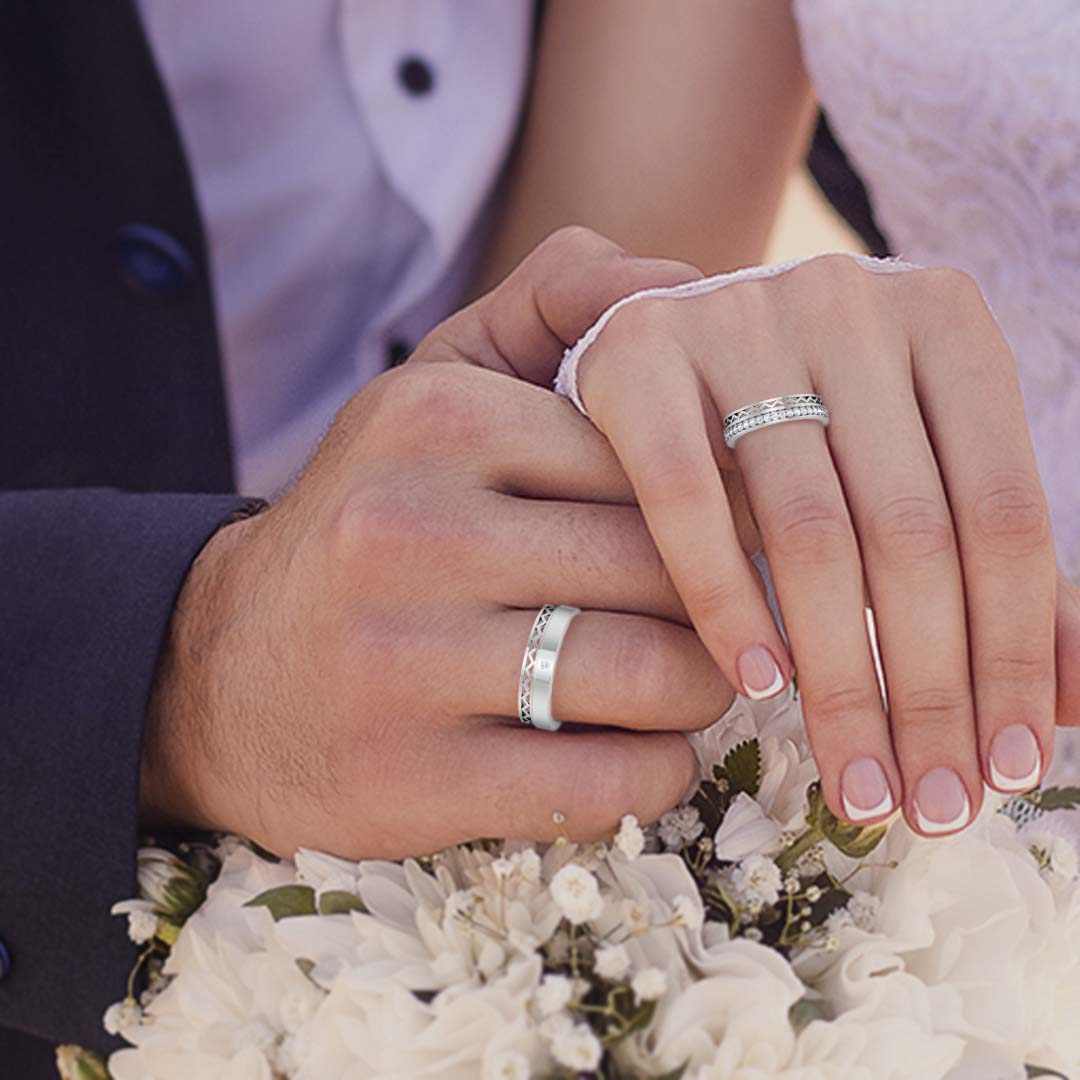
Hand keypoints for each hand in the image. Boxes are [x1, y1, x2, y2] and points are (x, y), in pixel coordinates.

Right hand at [139, 234, 735, 858]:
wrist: (219, 671)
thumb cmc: (372, 519)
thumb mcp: (435, 385)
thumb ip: (556, 304)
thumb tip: (688, 282)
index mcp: (440, 421)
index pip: (657, 459)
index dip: (720, 506)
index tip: (732, 539)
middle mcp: (415, 531)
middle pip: (668, 567)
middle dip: (724, 602)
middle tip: (729, 619)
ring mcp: (407, 663)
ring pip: (656, 674)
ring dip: (703, 690)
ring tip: (686, 683)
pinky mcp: (414, 780)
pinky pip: (611, 782)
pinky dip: (658, 772)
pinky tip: (637, 751)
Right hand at [556, 238, 1078, 835]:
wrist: (666, 330)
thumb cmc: (801, 408)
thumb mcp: (906, 456)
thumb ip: (987, 555)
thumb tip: (1072, 701)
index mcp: (944, 321)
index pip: (1005, 512)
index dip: (1017, 653)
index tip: (1012, 770)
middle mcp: (848, 303)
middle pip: (912, 532)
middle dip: (931, 690)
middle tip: (931, 805)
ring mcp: (737, 321)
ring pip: (808, 531)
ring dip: (840, 678)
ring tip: (859, 780)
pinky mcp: (640, 355)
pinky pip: (687, 501)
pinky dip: (728, 602)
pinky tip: (758, 686)